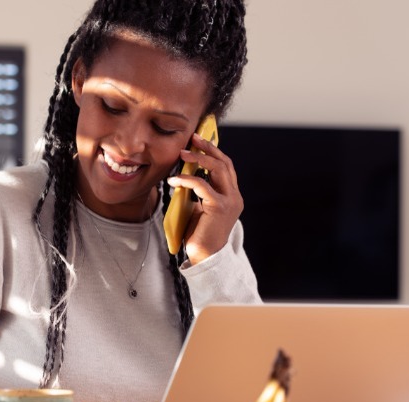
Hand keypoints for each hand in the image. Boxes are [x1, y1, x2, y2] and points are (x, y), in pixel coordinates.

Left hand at [168, 132, 242, 264]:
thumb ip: (199, 192)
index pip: (226, 166)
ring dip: (199, 158)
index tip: (199, 140)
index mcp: (232, 195)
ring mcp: (230, 201)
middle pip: (224, 163)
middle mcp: (235, 196)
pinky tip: (173, 181)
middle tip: (193, 138)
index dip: (214, 151)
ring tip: (182, 154)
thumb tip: (185, 174)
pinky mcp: (219, 207)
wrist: (205, 256)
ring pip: (218, 168)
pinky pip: (202, 185)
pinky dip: (186, 179)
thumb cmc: (199, 234)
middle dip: (208, 148)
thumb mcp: (200, 207)